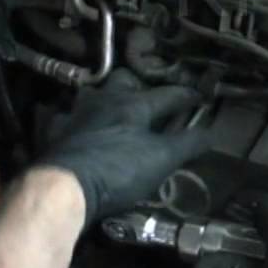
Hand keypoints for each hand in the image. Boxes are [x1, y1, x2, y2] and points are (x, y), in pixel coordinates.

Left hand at [39, 78, 208, 228]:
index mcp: (133, 103)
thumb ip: (188, 144)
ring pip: (91, 95)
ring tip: (112, 112)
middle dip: (137, 86)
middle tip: (147, 100)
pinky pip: (63, 119)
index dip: (186, 95)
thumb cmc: (119, 169)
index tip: (200, 97)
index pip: (167, 94)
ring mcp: (76, 115)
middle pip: (122, 80)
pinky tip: (76, 130)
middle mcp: (104, 101)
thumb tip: (212, 133)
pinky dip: (72, 122)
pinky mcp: (55, 134)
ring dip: (102, 100)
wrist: (64, 187)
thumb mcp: (162, 159)